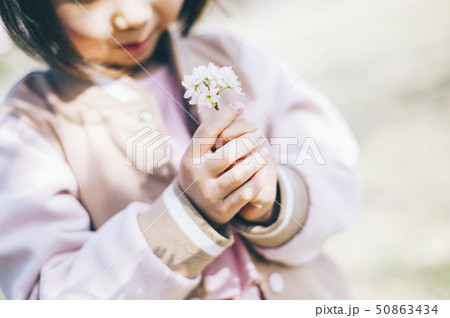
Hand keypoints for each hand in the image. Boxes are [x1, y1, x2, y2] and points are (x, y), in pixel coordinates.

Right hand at [178, 102, 267, 225]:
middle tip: (259, 135)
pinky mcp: (222, 209)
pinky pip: (245, 194)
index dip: (224, 116)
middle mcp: (197, 175)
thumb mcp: (200, 152)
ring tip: (264, 151)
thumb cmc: (203, 169)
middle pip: (227, 154)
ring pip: (238, 175)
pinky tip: (263, 171)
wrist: (194, 208)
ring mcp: (209, 194)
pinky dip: (257, 180)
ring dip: (256, 161)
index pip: (206, 132)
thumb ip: (214, 132)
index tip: (240, 105)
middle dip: (247, 142)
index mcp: (190, 157)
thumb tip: (236, 106)